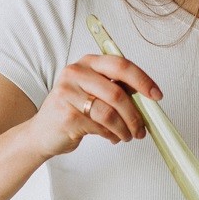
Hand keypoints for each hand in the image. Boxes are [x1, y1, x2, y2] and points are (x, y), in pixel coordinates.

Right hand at [25, 54, 161, 156]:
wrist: (42, 133)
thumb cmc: (71, 110)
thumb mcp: (93, 91)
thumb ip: (116, 88)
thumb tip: (147, 96)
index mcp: (87, 62)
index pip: (121, 65)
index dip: (143, 80)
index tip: (156, 95)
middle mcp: (76, 73)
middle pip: (117, 93)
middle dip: (135, 115)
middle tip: (142, 128)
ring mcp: (69, 93)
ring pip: (110, 113)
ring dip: (125, 129)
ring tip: (127, 135)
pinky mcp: (67, 115)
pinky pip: (100, 127)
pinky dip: (112, 135)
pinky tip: (112, 137)